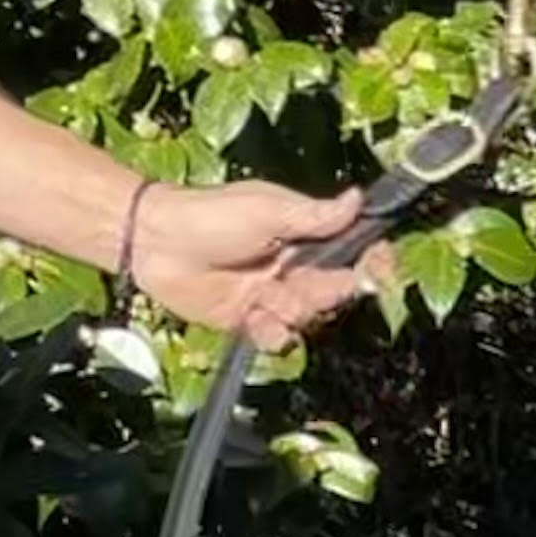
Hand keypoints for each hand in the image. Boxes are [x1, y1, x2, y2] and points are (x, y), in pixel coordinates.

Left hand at [125, 180, 396, 351]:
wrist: (154, 241)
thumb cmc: (211, 215)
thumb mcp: (268, 210)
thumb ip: (316, 215)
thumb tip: (360, 198)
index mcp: (306, 237)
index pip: (355, 253)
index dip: (373, 264)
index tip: (381, 273)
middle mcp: (295, 268)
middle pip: (337, 291)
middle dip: (324, 291)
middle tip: (295, 282)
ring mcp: (272, 295)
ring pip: (308, 317)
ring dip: (293, 312)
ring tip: (265, 299)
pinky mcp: (248, 320)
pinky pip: (276, 338)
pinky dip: (271, 334)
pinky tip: (256, 319)